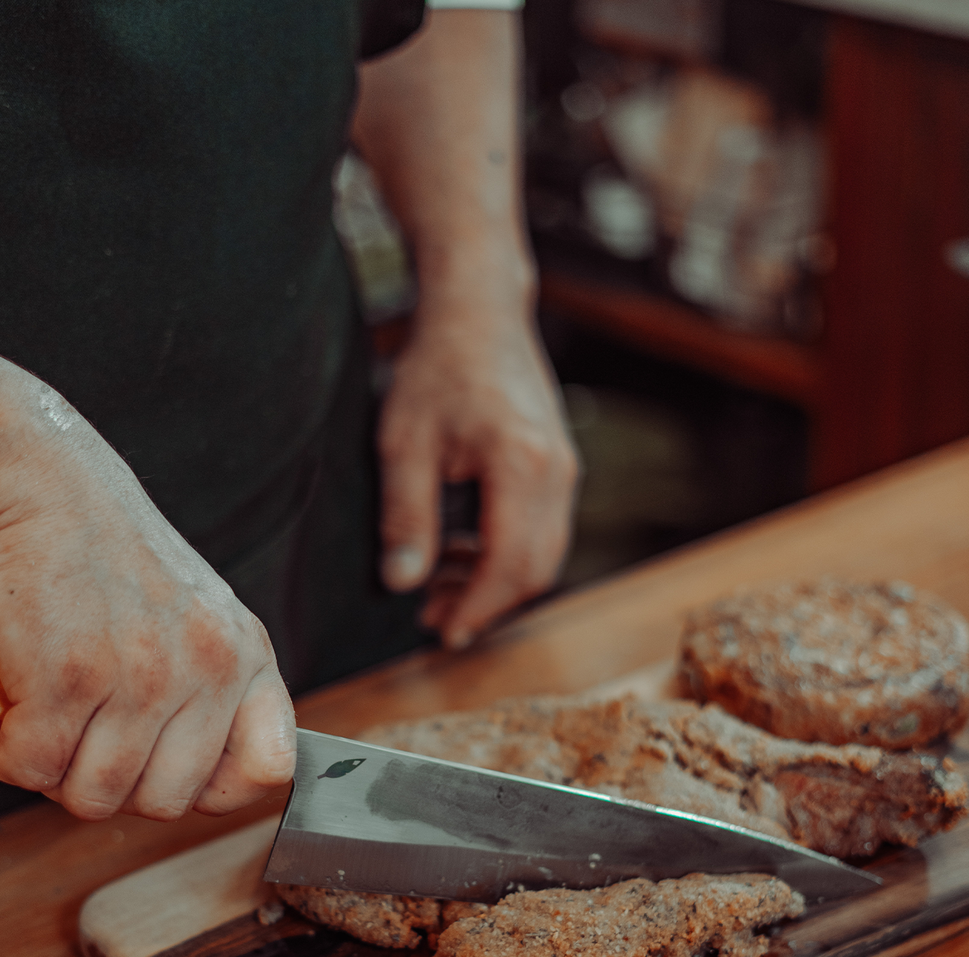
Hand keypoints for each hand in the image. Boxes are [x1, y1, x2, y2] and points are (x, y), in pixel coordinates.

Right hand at [0, 317, 295, 820]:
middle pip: (167, 804)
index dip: (215, 790)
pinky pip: (34, 769)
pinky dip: (6, 752)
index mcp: (244, 652)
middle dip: (112, 784)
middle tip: (79, 736)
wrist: (32, 478)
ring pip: (96, 799)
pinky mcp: (67, 677)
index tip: (168, 770)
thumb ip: (211, 688)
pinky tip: (7, 707)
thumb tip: (202, 786)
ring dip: (53, 770)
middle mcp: (207, 666)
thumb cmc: (100, 552)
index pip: (270, 769)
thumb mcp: (194, 614)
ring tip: (41, 715)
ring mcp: (141, 675)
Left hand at [377, 305, 578, 648]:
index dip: (476, 607)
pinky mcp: (559, 467)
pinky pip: (542, 531)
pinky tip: (461, 554)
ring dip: (495, 583)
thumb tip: (403, 584)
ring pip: (543, 555)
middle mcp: (556, 472)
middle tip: (434, 619)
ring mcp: (565, 469)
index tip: (440, 632)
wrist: (478, 311)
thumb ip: (406, 517)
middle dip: (487, 605)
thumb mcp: (404, 443)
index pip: (508, 563)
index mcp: (520, 466)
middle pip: (535, 569)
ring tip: (439, 590)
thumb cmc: (437, 368)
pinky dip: (506, 555)